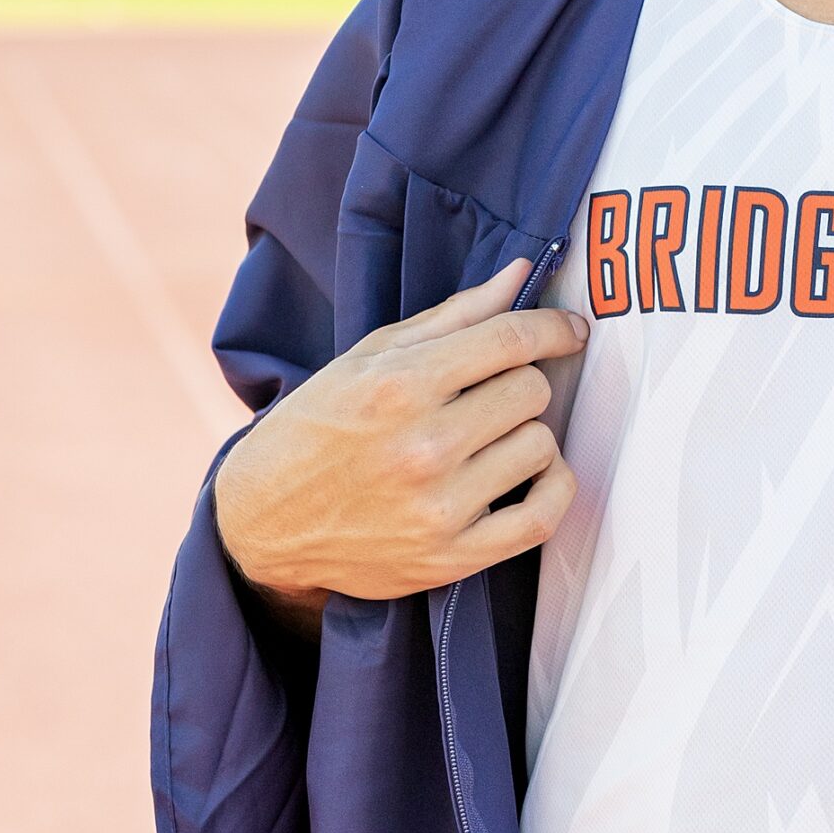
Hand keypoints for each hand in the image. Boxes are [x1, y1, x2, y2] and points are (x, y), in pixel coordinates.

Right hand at [214, 258, 584, 628]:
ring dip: (526, 435)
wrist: (263, 519)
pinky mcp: (450, 558)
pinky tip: (533, 474)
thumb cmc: (319, 425)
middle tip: (492, 393)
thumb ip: (454, 316)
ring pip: (540, 447)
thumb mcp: (371, 356)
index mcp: (400, 385)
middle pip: (531, 391)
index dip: (553, 328)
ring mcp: (438, 507)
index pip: (509, 340)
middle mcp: (422, 446)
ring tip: (491, 437)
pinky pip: (541, 518)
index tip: (570, 330)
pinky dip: (553, 489)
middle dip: (521, 383)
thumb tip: (522, 274)